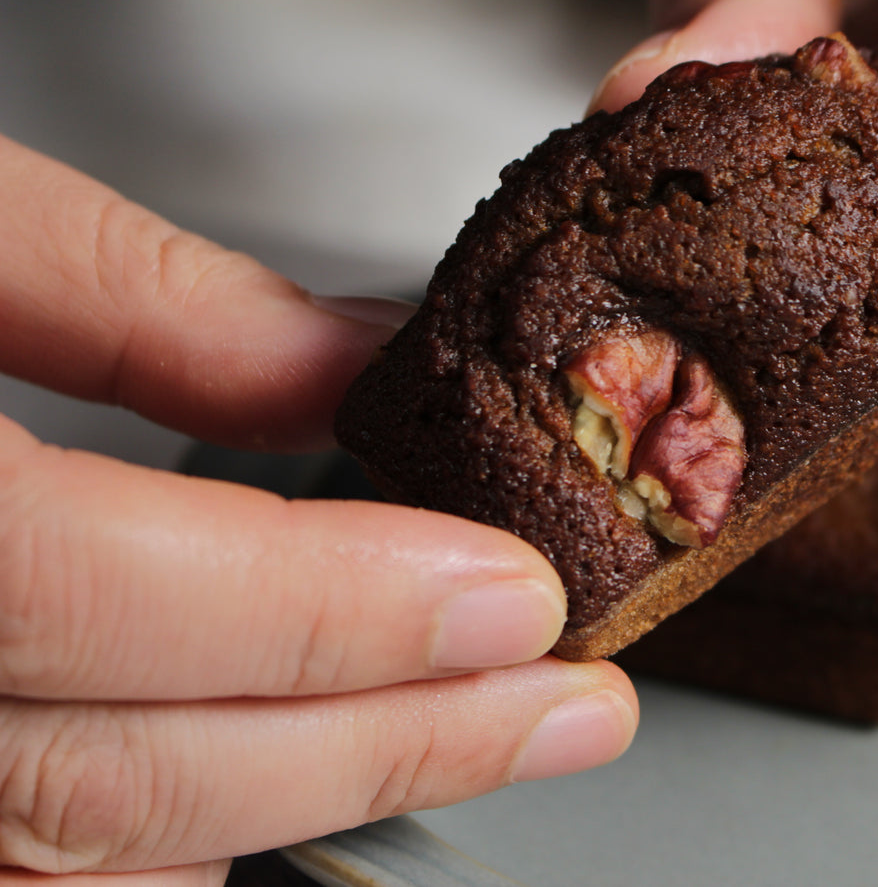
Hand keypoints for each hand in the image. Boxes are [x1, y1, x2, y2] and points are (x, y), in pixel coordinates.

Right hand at [0, 135, 637, 883]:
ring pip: (68, 861)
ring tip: (468, 736)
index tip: (520, 596)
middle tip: (562, 707)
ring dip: (293, 805)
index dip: (342, 608)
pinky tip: (265, 785)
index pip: (112, 593)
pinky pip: (11, 870)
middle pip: (119, 770)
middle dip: (388, 742)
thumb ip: (142, 307)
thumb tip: (345, 374)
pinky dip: (147, 848)